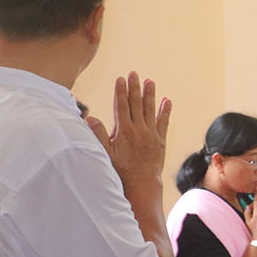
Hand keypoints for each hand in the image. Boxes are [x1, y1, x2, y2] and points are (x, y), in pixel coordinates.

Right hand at [85, 72, 170, 196]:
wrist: (142, 183)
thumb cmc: (121, 169)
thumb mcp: (105, 153)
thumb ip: (98, 134)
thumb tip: (89, 118)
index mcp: (124, 131)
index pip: (121, 106)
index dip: (121, 91)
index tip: (120, 79)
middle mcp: (139, 129)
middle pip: (136, 103)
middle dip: (134, 87)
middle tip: (134, 74)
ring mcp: (151, 134)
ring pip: (150, 109)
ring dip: (150, 94)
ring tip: (150, 81)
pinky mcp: (161, 140)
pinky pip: (164, 122)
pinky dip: (165, 111)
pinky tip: (167, 101)